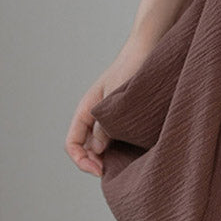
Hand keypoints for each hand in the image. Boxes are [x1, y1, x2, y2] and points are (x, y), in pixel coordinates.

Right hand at [65, 36, 155, 177]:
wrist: (148, 49)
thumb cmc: (131, 68)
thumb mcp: (115, 100)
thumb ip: (105, 126)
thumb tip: (97, 150)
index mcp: (86, 109)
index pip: (73, 143)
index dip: (82, 161)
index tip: (101, 170)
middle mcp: (94, 114)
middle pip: (86, 148)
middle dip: (96, 162)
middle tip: (114, 172)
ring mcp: (109, 115)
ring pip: (101, 144)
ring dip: (109, 156)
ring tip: (125, 165)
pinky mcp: (124, 114)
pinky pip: (116, 136)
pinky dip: (120, 146)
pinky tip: (135, 151)